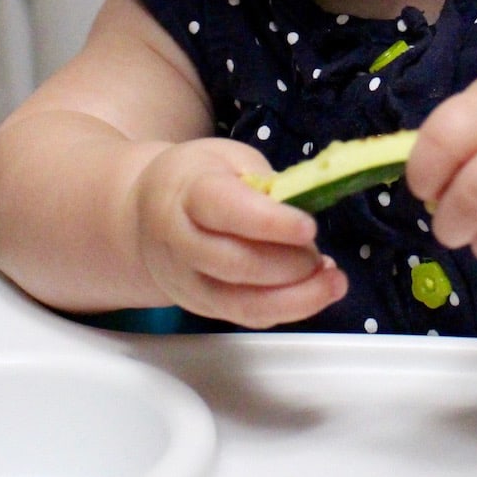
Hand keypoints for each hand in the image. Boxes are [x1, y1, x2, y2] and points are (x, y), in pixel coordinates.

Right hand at [125, 138, 347, 326]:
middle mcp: (182, 242)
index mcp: (188, 192)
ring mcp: (189, 281)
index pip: (225, 209)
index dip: (270, 223)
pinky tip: (313, 291)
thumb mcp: (229, 159)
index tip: (310, 228)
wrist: (143, 217)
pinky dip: (286, 309)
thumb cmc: (198, 180)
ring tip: (333, 282)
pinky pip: (246, 316)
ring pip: (240, 303)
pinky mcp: (202, 307)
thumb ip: (266, 182)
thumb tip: (307, 208)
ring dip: (296, 298)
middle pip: (235, 264)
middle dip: (288, 265)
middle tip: (319, 255)